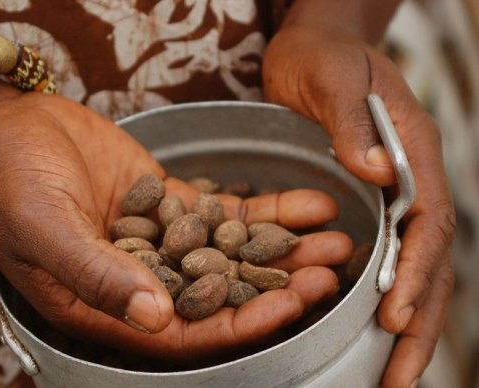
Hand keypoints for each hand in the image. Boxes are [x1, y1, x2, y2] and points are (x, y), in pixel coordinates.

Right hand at [0, 90, 349, 357]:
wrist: (8, 127)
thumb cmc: (9, 182)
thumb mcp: (45, 229)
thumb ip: (99, 274)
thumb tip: (157, 317)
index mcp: (107, 305)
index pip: (188, 331)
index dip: (242, 321)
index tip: (292, 303)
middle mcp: (141, 279)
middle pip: (223, 293)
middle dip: (279, 285)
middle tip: (329, 269)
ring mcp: (161, 239)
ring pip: (234, 253)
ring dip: (284, 248)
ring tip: (334, 237)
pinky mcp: (171, 203)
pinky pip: (225, 212)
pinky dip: (265, 209)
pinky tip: (307, 203)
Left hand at [263, 26, 455, 386]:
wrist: (314, 46)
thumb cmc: (320, 56)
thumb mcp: (330, 77)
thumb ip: (350, 121)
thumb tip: (378, 173)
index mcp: (411, 151)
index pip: (426, 222)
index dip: (414, 273)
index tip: (393, 319)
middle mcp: (410, 179)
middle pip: (428, 260)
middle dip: (418, 321)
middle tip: (399, 380)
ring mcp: (393, 194)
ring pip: (411, 268)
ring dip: (406, 325)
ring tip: (391, 378)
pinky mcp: (368, 203)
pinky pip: (383, 258)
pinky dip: (382, 299)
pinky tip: (369, 335)